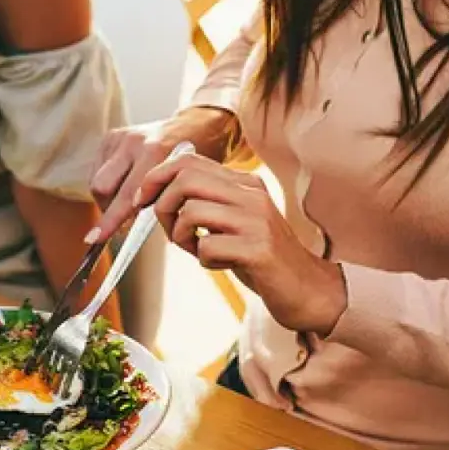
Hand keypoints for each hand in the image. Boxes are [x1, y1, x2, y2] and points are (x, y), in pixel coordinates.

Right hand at [87, 107, 238, 243]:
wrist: (197, 125)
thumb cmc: (193, 160)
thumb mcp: (184, 182)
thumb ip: (160, 202)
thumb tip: (131, 226)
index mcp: (156, 152)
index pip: (126, 196)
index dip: (111, 220)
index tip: (95, 239)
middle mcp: (135, 142)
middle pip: (102, 188)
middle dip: (108, 210)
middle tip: (122, 222)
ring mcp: (121, 137)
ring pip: (96, 181)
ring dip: (107, 199)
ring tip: (126, 202)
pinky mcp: (111, 137)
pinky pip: (97, 171)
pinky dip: (108, 185)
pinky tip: (124, 185)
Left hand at [135, 152, 347, 335]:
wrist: (305, 288)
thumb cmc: (259, 257)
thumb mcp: (230, 222)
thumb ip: (203, 205)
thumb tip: (155, 198)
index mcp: (244, 184)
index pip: (188, 161)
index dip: (156, 178)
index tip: (142, 199)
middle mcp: (251, 195)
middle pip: (186, 180)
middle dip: (163, 207)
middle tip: (173, 232)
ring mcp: (256, 220)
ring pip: (192, 211)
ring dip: (181, 236)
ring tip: (197, 249)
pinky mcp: (258, 249)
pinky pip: (207, 246)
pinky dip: (203, 259)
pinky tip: (220, 264)